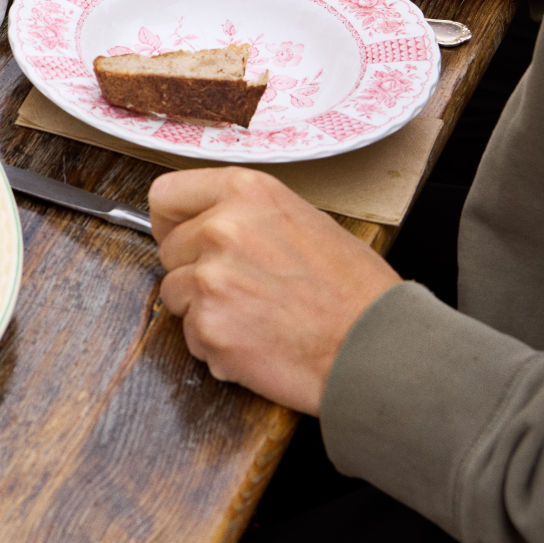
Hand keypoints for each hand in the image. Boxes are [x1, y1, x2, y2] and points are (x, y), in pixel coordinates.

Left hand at [151, 167, 398, 415]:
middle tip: (242, 288)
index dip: (172, 221)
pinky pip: (192, 335)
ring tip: (255, 316)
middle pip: (168, 250)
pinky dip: (216, 345)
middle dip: (194, 270)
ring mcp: (211, 279)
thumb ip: (249, 215)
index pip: (166, 195)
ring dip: (203, 309)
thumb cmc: (355, 291)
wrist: (378, 349)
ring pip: (175, 294)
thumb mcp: (305, 221)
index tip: (181, 235)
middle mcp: (221, 229)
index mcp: (246, 192)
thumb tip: (209, 221)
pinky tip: (258, 342)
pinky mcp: (210, 327)